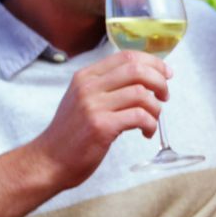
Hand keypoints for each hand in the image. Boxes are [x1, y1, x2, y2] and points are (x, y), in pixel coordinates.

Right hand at [30, 50, 171, 186]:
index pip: (126, 56)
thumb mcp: (83, 100)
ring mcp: (93, 106)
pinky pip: (139, 116)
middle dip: (160, 82)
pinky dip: (150, 124)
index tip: (166, 74)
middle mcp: (88, 87)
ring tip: (152, 120)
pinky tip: (146, 132)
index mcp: (86, 76)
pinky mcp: (101, 127)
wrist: (49, 160)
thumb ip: (107, 87)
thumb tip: (146, 80)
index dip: (153, 62)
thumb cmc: (72, 133)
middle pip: (137, 70)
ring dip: (156, 108)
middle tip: (165, 97)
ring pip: (141, 94)